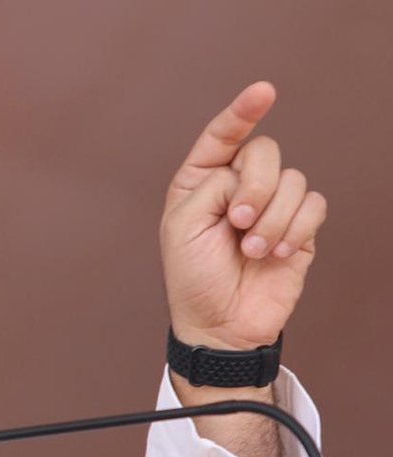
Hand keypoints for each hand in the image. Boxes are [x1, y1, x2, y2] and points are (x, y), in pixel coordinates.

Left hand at [161, 82, 326, 350]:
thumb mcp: (183, 226)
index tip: (265, 91)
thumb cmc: (193, 278)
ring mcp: (271, 205)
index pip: (222, 136)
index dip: (242, 112)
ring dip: (273, 218)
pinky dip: (295, 228)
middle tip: (238, 224)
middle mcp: (237, 186)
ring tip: (252, 251)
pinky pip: (313, 204)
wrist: (222, 324)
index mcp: (200, 181)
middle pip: (264, 151)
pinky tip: (276, 254)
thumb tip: (251, 176)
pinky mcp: (299, 226)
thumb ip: (213, 186)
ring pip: (292, 179)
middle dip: (255, 187)